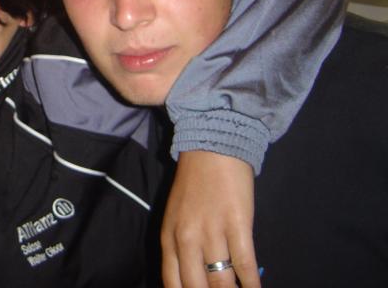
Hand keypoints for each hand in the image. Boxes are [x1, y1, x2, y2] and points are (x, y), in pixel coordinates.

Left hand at [161, 151, 259, 287]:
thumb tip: (196, 279)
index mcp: (169, 237)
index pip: (174, 284)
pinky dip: (252, 283)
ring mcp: (212, 232)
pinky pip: (245, 265)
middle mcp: (187, 239)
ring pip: (222, 282)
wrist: (211, 147)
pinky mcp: (237, 225)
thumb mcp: (176, 217)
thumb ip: (181, 247)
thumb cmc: (194, 182)